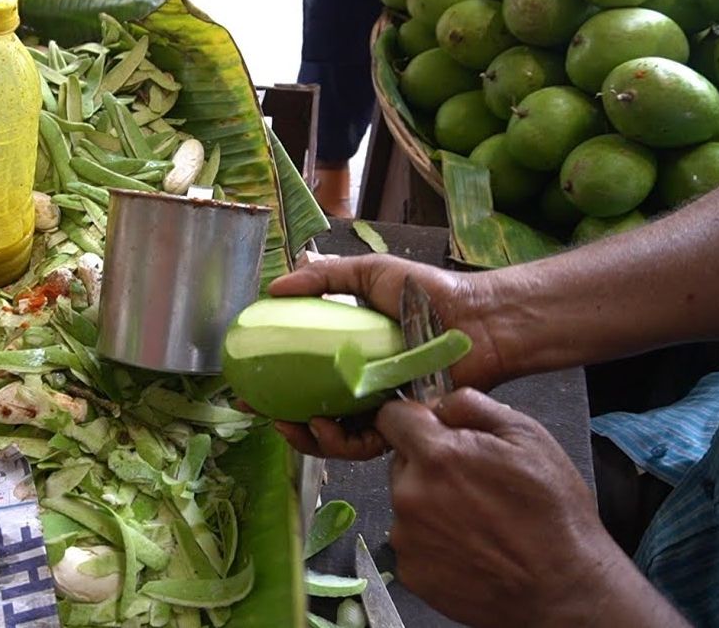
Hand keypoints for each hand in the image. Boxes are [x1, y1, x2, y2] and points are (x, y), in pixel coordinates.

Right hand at [268, 254, 503, 459]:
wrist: (474, 317)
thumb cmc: (426, 291)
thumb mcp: (367, 274)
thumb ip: (322, 278)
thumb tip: (272, 289)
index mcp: (349, 354)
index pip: (303, 376)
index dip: (272, 384)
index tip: (244, 385)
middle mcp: (361, 386)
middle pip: (312, 413)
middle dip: (281, 421)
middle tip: (256, 412)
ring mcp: (379, 408)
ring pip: (334, 438)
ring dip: (306, 438)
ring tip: (290, 425)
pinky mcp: (400, 426)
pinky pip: (364, 444)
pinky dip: (339, 441)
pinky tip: (323, 426)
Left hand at [378, 389, 688, 627]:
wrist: (564, 591)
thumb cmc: (554, 516)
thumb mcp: (528, 437)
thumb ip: (473, 406)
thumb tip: (440, 401)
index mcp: (437, 456)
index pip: (392, 417)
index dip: (414, 419)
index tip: (431, 428)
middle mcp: (410, 496)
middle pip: (401, 461)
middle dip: (429, 463)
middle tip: (472, 481)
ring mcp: (407, 538)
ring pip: (407, 502)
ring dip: (431, 503)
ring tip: (478, 520)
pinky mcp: (410, 571)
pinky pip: (412, 540)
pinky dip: (433, 540)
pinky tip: (470, 546)